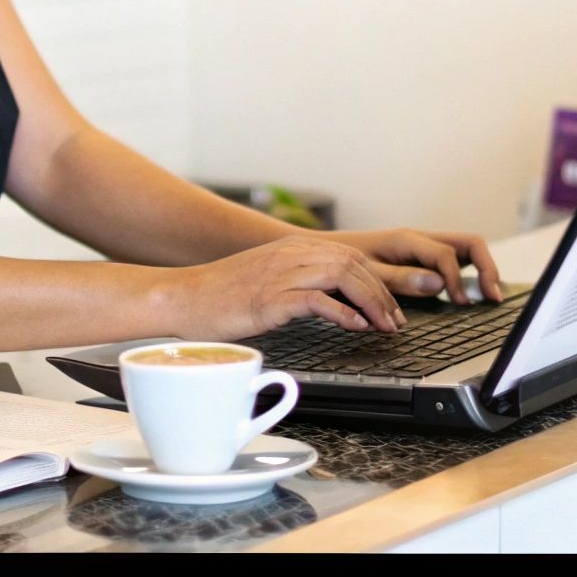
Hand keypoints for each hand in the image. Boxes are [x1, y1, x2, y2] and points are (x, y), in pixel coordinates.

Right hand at [159, 236, 405, 340]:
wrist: (181, 298)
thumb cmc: (220, 297)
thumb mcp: (267, 282)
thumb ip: (299, 285)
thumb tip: (333, 304)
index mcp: (292, 249)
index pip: (349, 257)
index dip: (377, 282)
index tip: (390, 308)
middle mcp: (290, 255)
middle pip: (353, 265)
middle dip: (382, 294)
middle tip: (395, 321)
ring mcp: (280, 274)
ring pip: (343, 276)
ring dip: (371, 302)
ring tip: (383, 326)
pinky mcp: (270, 298)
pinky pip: (317, 299)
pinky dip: (343, 312)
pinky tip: (356, 327)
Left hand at [323, 229, 503, 304]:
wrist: (321, 251)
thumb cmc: (340, 260)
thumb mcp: (367, 271)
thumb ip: (401, 278)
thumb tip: (438, 283)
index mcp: (408, 239)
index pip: (447, 255)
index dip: (457, 279)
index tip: (461, 303)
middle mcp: (420, 239)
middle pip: (470, 244)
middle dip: (487, 268)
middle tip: (494, 296)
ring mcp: (423, 248)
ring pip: (466, 250)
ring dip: (481, 270)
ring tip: (490, 296)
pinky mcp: (420, 258)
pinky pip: (454, 261)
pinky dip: (467, 275)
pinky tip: (468, 294)